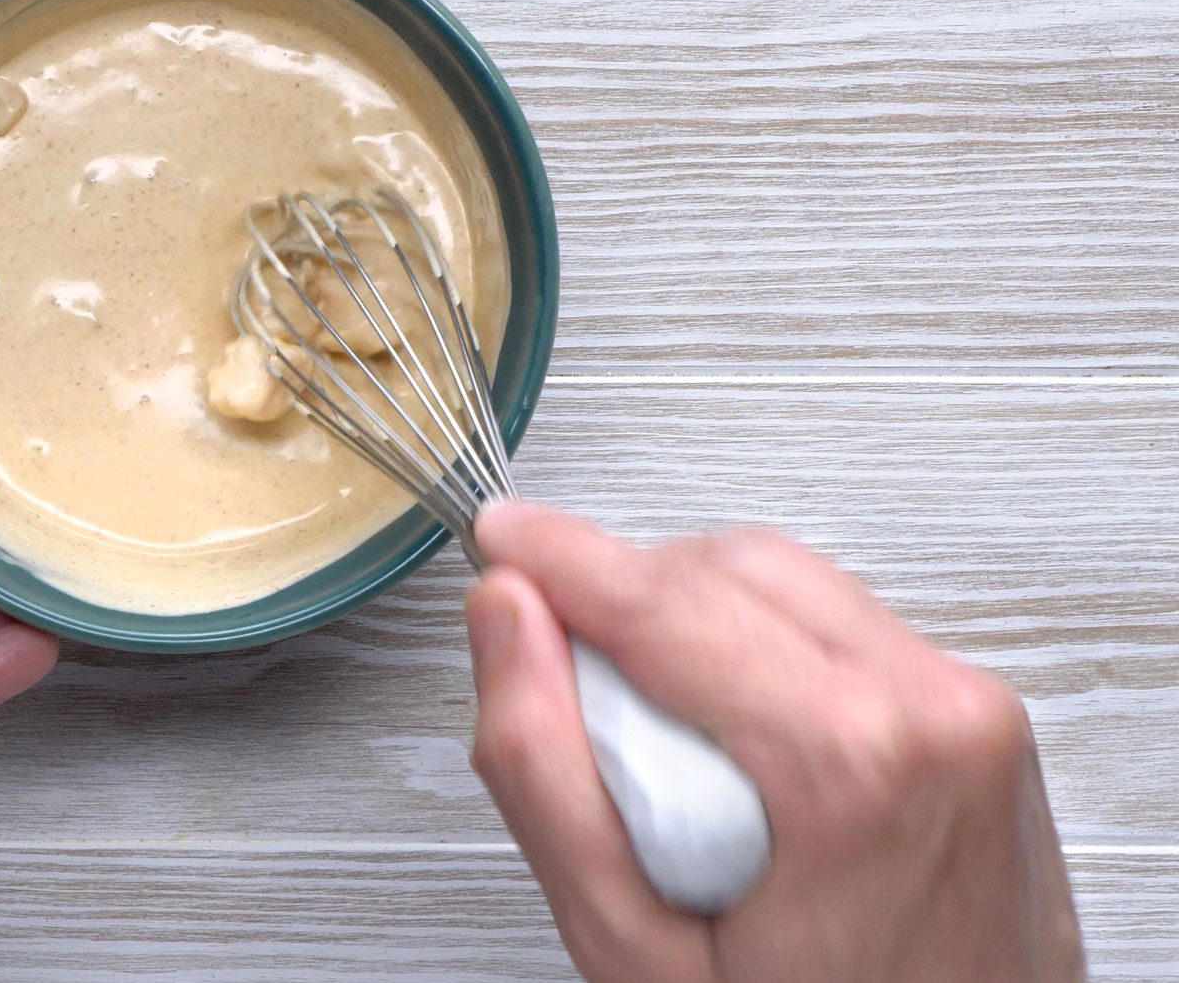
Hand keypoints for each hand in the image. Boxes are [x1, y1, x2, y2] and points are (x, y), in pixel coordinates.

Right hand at [465, 503, 1081, 981]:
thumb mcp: (634, 948)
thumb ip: (545, 771)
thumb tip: (506, 621)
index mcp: (848, 764)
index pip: (666, 599)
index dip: (560, 554)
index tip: (498, 537)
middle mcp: (932, 710)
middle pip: (727, 567)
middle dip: (628, 598)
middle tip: (575, 694)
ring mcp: (971, 708)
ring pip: (786, 580)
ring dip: (696, 620)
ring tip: (666, 748)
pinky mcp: (981, 716)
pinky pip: (840, 624)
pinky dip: (764, 650)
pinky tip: (739, 749)